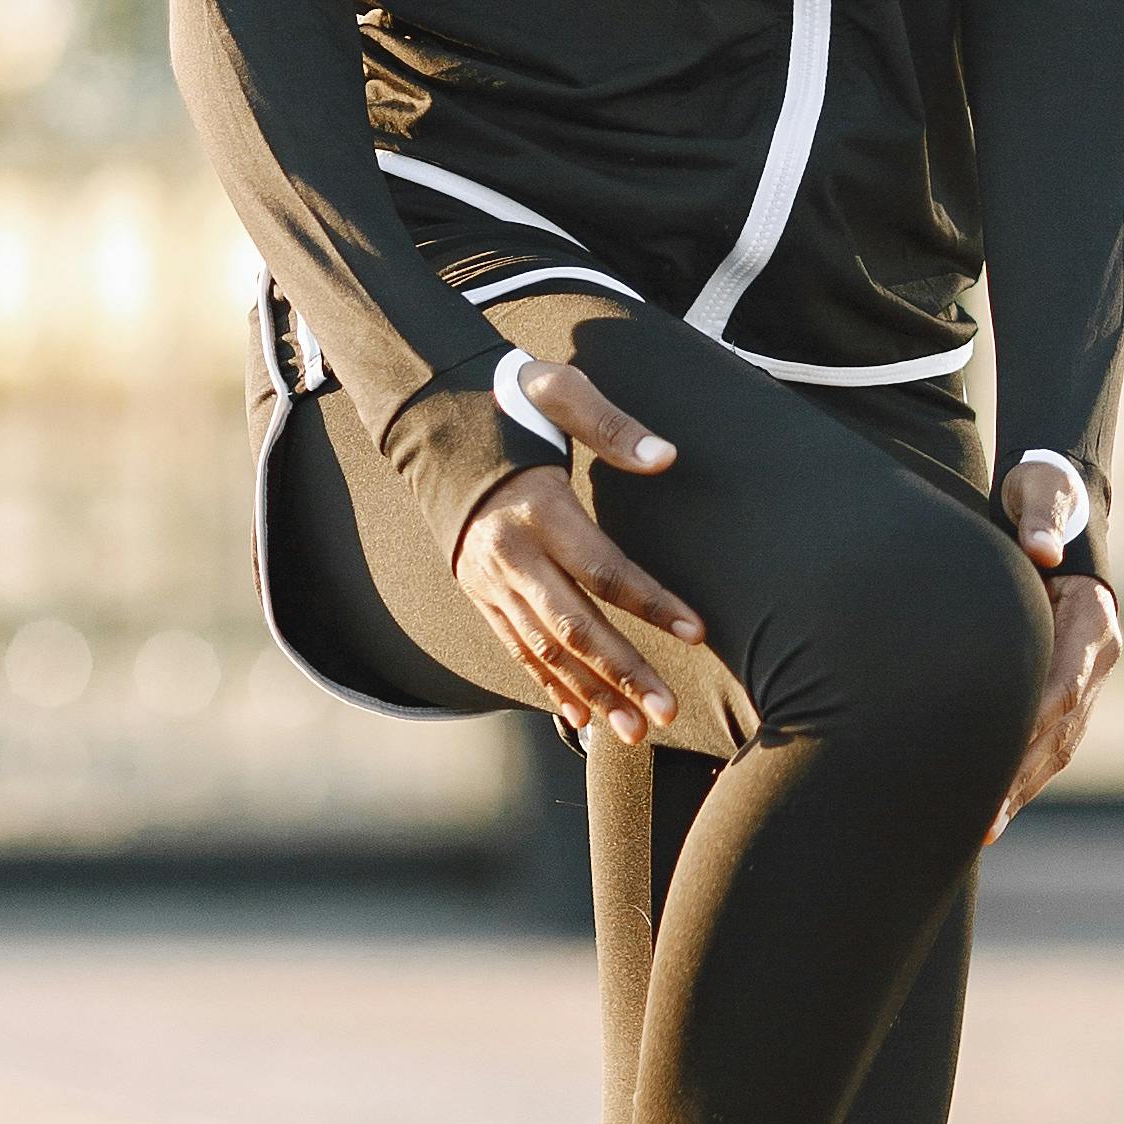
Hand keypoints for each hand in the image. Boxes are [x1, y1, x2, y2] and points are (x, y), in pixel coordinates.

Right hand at [451, 361, 702, 745]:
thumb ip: (612, 426)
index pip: (603, 566)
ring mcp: (491, 578)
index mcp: (538, 507)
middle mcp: (511, 552)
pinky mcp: (479, 591)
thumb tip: (666, 456)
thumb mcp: (556, 392)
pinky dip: (548, 684)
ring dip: (592, 693)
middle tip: (667, 711)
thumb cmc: (505, 401)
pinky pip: (516, 646)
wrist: (427, 417)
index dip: (651, 602)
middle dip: (623, 672)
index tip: (696, 632)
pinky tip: (579, 717)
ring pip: (545, 648)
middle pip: (574, 624)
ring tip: (635, 732)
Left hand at [991, 456, 1117, 833]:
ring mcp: (1084, 676)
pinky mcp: (1063, 686)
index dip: (1033, 729)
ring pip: (1054, 746)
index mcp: (1095, 620)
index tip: (998, 765)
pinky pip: (1042, 739)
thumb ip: (1040, 517)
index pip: (1066, 685)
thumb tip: (1043, 552)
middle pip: (1061, 731)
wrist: (1059, 502)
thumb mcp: (1042, 492)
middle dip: (1020, 780)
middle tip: (982, 826)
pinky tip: (985, 806)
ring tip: (979, 834)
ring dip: (1017, 790)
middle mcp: (1097, 656)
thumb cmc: (1042, 496)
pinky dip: (1016, 775)